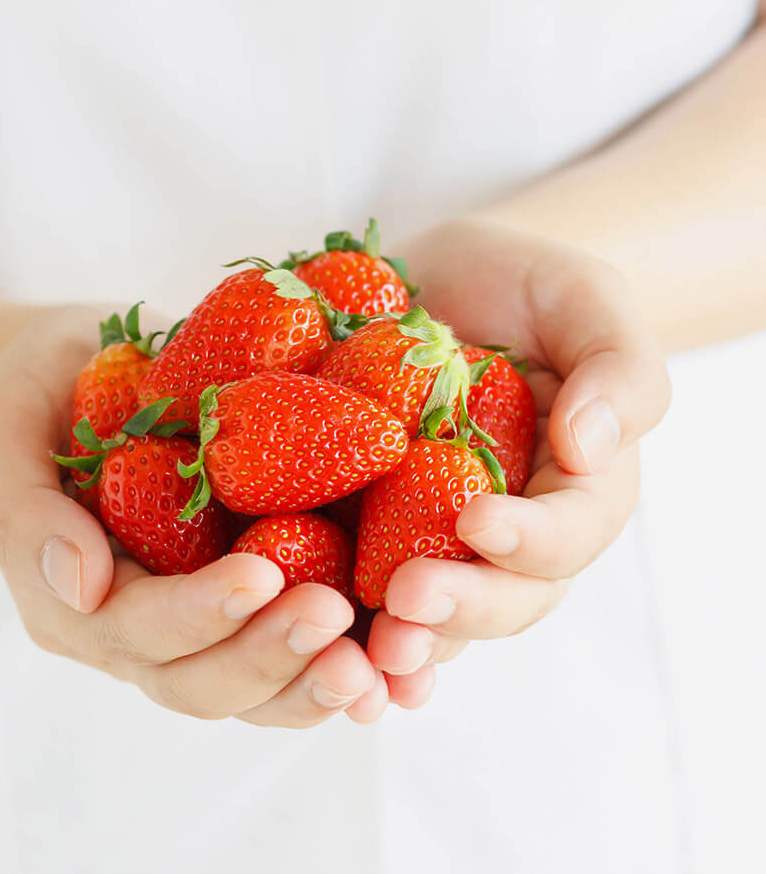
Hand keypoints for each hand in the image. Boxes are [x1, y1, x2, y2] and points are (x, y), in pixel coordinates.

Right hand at [0, 306, 386, 726]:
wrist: (93, 378)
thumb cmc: (41, 396)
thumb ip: (20, 508)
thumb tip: (80, 587)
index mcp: (82, 602)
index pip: (139, 632)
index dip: (198, 615)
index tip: (261, 573)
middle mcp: (148, 631)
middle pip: (207, 681)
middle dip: (270, 657)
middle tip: (333, 617)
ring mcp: (207, 620)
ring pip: (262, 687)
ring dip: (319, 679)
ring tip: (381, 659)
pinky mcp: (261, 592)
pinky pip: (305, 647)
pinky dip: (355, 658)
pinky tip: (403, 649)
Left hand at [367, 220, 670, 702]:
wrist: (440, 284)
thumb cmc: (521, 287)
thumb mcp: (584, 301)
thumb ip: (616, 369)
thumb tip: (592, 450)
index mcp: (574, 487)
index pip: (570, 532)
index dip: (531, 540)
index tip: (478, 521)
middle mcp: (512, 531)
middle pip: (504, 595)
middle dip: (460, 608)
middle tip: (407, 603)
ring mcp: (441, 539)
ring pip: (440, 615)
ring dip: (406, 644)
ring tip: (368, 656)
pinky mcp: (378, 532)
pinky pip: (370, 589)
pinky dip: (352, 630)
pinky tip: (323, 649)